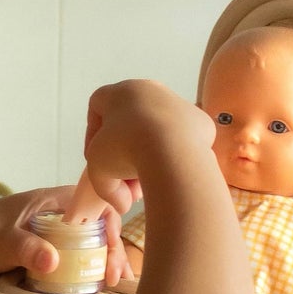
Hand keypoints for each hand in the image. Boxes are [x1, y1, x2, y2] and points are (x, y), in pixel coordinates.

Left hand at [0, 186, 131, 286]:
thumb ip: (23, 246)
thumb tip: (52, 260)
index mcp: (46, 203)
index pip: (92, 203)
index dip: (110, 222)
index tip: (113, 249)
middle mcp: (51, 222)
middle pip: (94, 230)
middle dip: (111, 250)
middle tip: (118, 277)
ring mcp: (46, 245)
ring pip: (84, 253)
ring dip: (100, 267)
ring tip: (112, 286)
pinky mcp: (39, 268)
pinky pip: (68, 271)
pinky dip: (83, 282)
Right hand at [82, 80, 214, 218]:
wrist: (174, 152)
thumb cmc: (125, 150)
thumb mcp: (98, 170)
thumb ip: (104, 184)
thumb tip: (123, 203)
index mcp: (122, 92)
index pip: (98, 106)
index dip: (92, 134)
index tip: (96, 158)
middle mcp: (152, 90)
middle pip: (131, 123)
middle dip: (124, 154)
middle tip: (125, 181)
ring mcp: (179, 104)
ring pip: (157, 132)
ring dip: (148, 157)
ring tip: (148, 184)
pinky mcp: (200, 122)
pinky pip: (181, 140)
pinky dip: (173, 157)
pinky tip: (170, 174)